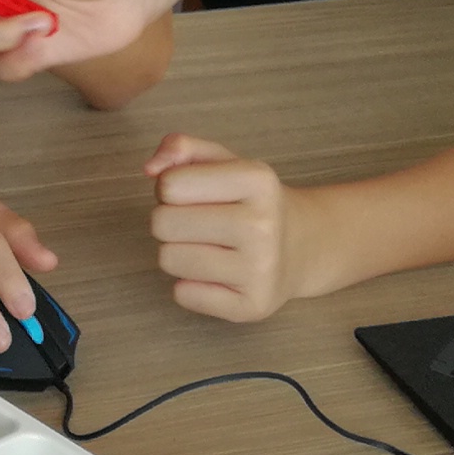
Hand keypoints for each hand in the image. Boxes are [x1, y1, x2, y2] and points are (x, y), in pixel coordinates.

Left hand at [144, 134, 324, 321]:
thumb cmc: (251, 202)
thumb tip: (149, 168)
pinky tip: (218, 274)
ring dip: (179, 253)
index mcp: (257, 180)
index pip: (168, 185)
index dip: (170, 189)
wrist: (304, 247)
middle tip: (200, 224)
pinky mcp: (251, 306)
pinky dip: (191, 285)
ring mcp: (259, 270)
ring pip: (168, 260)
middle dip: (171, 222)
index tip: (195, 195)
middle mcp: (262, 225)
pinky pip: (183, 295)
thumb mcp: (223, 162)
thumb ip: (181, 148)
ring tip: (210, 248)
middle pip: (162, 224)